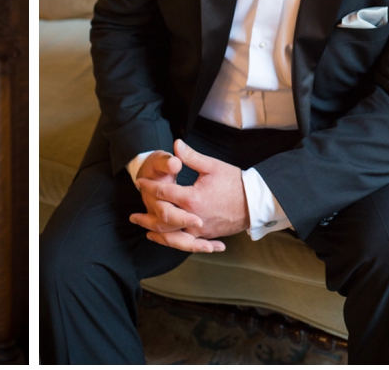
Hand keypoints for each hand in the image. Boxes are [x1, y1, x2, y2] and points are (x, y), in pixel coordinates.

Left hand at [133, 139, 249, 252]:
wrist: (255, 202)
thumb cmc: (234, 182)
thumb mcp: (212, 166)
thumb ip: (191, 157)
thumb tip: (176, 144)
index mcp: (192, 198)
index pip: (164, 192)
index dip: (150, 186)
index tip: (140, 182)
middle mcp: (193, 217)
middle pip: (163, 220)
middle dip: (146, 217)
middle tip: (133, 216)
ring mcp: (201, 229)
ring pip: (173, 237)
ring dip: (157, 234)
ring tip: (146, 231)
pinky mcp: (207, 236)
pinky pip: (186, 243)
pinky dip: (173, 242)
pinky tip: (166, 240)